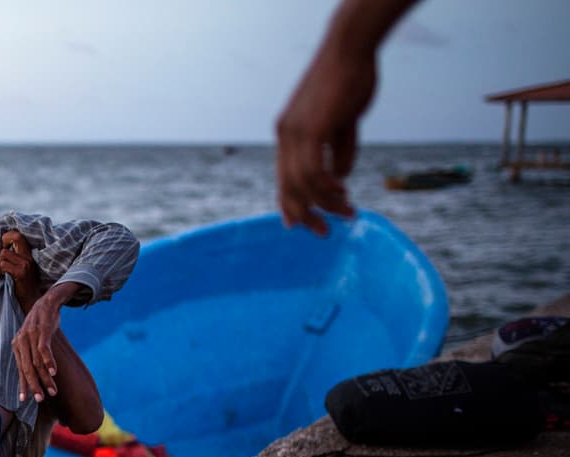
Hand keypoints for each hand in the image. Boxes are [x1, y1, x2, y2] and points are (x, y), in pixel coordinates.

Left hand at [0, 230, 40, 309]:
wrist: (31, 301)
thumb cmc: (23, 285)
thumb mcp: (23, 267)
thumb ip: (15, 255)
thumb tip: (0, 245)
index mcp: (29, 254)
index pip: (18, 235)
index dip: (7, 236)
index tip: (3, 244)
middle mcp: (28, 257)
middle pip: (15, 237)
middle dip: (3, 242)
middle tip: (1, 254)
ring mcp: (25, 264)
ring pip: (3, 254)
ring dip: (0, 263)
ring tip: (5, 271)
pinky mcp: (21, 273)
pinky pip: (3, 265)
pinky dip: (1, 271)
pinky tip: (6, 277)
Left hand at [12, 280, 81, 402]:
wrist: (47, 302)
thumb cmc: (40, 325)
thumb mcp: (32, 340)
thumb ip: (30, 356)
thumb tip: (33, 374)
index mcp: (17, 346)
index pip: (20, 370)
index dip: (22, 385)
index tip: (24, 400)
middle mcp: (21, 342)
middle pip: (27, 369)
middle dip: (34, 385)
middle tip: (40, 399)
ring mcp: (31, 336)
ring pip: (37, 362)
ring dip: (45, 378)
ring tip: (52, 390)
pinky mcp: (42, 331)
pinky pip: (44, 349)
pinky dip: (49, 362)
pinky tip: (53, 373)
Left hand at [275, 44, 372, 235]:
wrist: (350, 47)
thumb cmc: (350, 80)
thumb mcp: (344, 122)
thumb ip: (340, 150)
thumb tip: (340, 177)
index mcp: (288, 133)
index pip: (283, 178)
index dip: (290, 204)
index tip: (300, 225)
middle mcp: (286, 135)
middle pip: (287, 187)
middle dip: (305, 215)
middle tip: (325, 231)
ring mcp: (295, 131)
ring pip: (302, 183)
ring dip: (325, 203)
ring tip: (346, 211)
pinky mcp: (311, 127)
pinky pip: (313, 170)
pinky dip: (327, 187)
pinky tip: (342, 191)